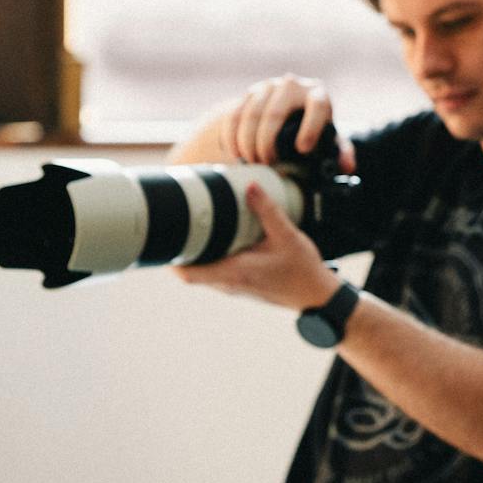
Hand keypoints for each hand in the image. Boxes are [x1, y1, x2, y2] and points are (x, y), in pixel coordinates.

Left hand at [174, 183, 337, 310]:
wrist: (318, 296)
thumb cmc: (303, 270)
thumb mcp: (287, 236)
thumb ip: (267, 211)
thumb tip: (249, 186)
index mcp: (234, 273)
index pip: (190, 274)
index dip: (172, 261)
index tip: (164, 241)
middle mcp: (230, 284)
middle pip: (193, 273)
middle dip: (183, 252)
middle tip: (180, 227)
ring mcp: (236, 287)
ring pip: (206, 273)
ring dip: (199, 255)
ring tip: (199, 231)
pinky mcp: (244, 286)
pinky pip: (219, 273)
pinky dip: (214, 258)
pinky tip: (224, 241)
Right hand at [218, 74, 353, 174]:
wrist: (288, 115)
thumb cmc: (314, 130)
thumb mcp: (329, 140)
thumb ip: (341, 153)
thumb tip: (348, 167)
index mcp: (318, 95)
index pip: (317, 106)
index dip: (310, 128)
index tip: (302, 150)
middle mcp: (293, 86)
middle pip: (275, 113)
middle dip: (267, 142)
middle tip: (267, 164)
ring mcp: (268, 87)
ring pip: (251, 114)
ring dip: (248, 142)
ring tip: (252, 162)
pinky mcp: (249, 94)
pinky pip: (234, 114)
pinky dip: (232, 137)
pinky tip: (235, 154)